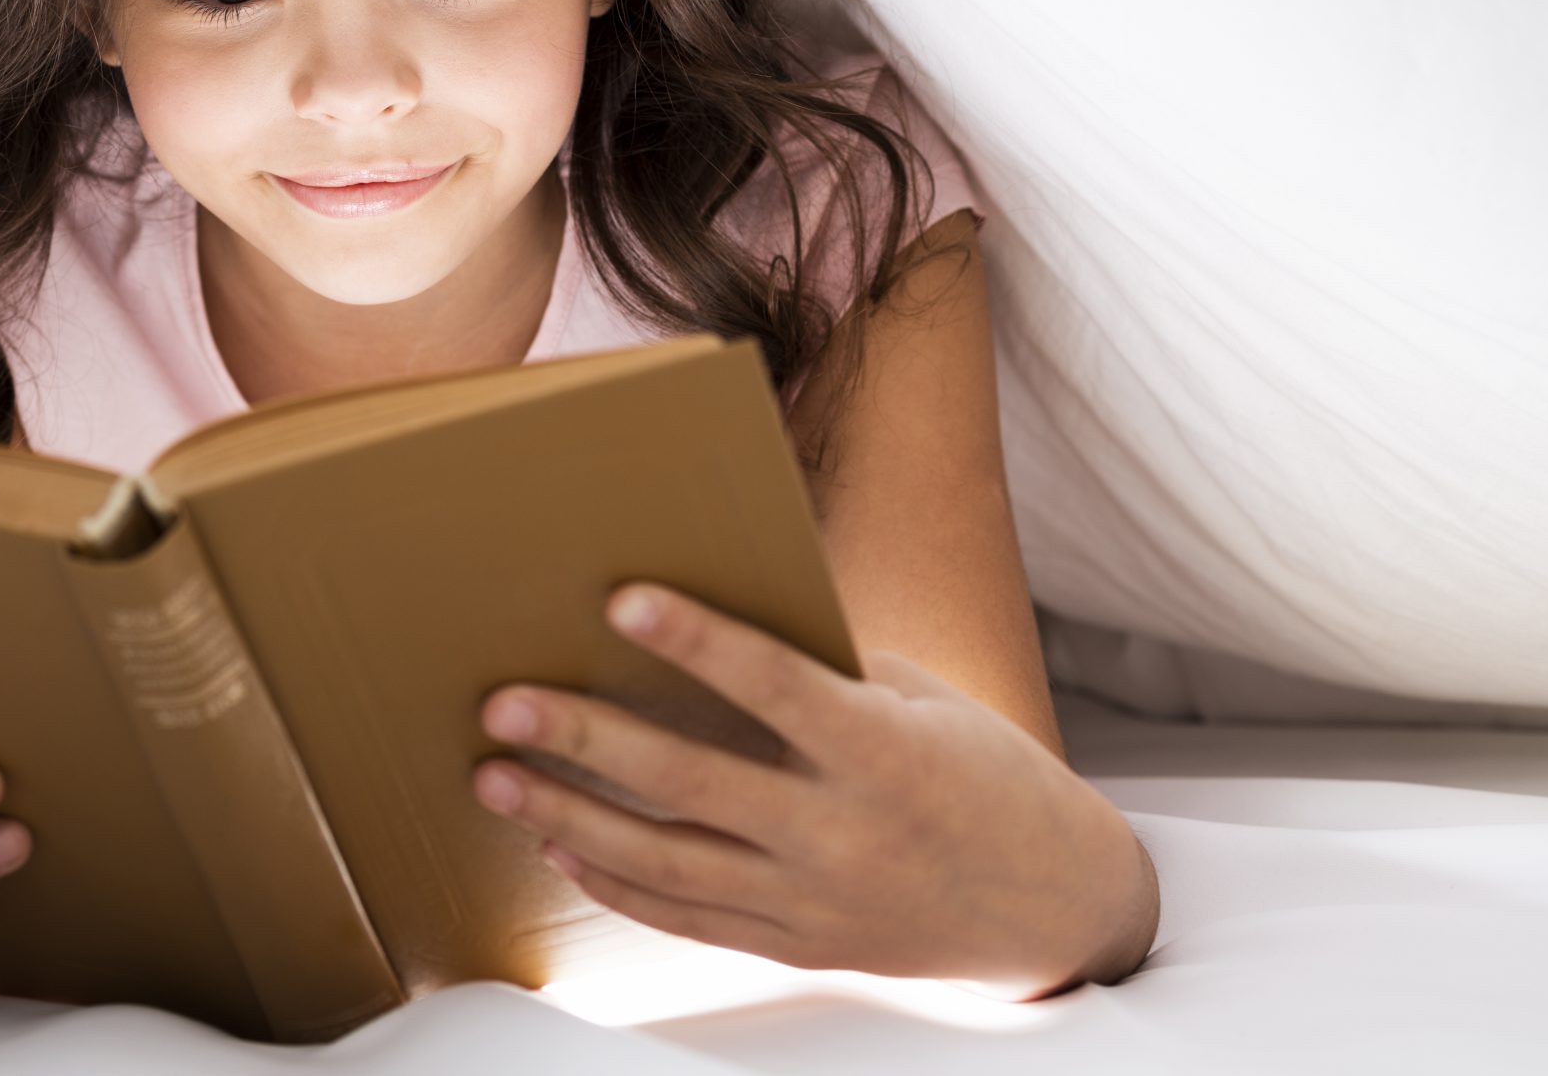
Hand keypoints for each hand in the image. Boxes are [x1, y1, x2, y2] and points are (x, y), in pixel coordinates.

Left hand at [471, 584, 1157, 998]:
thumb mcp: (924, 703)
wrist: (1053, 906)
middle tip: (505, 702)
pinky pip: (689, 919)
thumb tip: (722, 607)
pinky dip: (618, 884)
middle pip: (693, 783)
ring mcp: (815, 901)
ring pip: (669, 862)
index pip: (775, 686)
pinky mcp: (799, 947)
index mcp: (883, 751)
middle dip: (589, 740)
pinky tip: (558, 845)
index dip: (698, 640)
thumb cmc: (981, 773)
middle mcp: (842, 832)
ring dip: (571, 817)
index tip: (621, 599)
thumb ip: (830, 666)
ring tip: (494, 776)